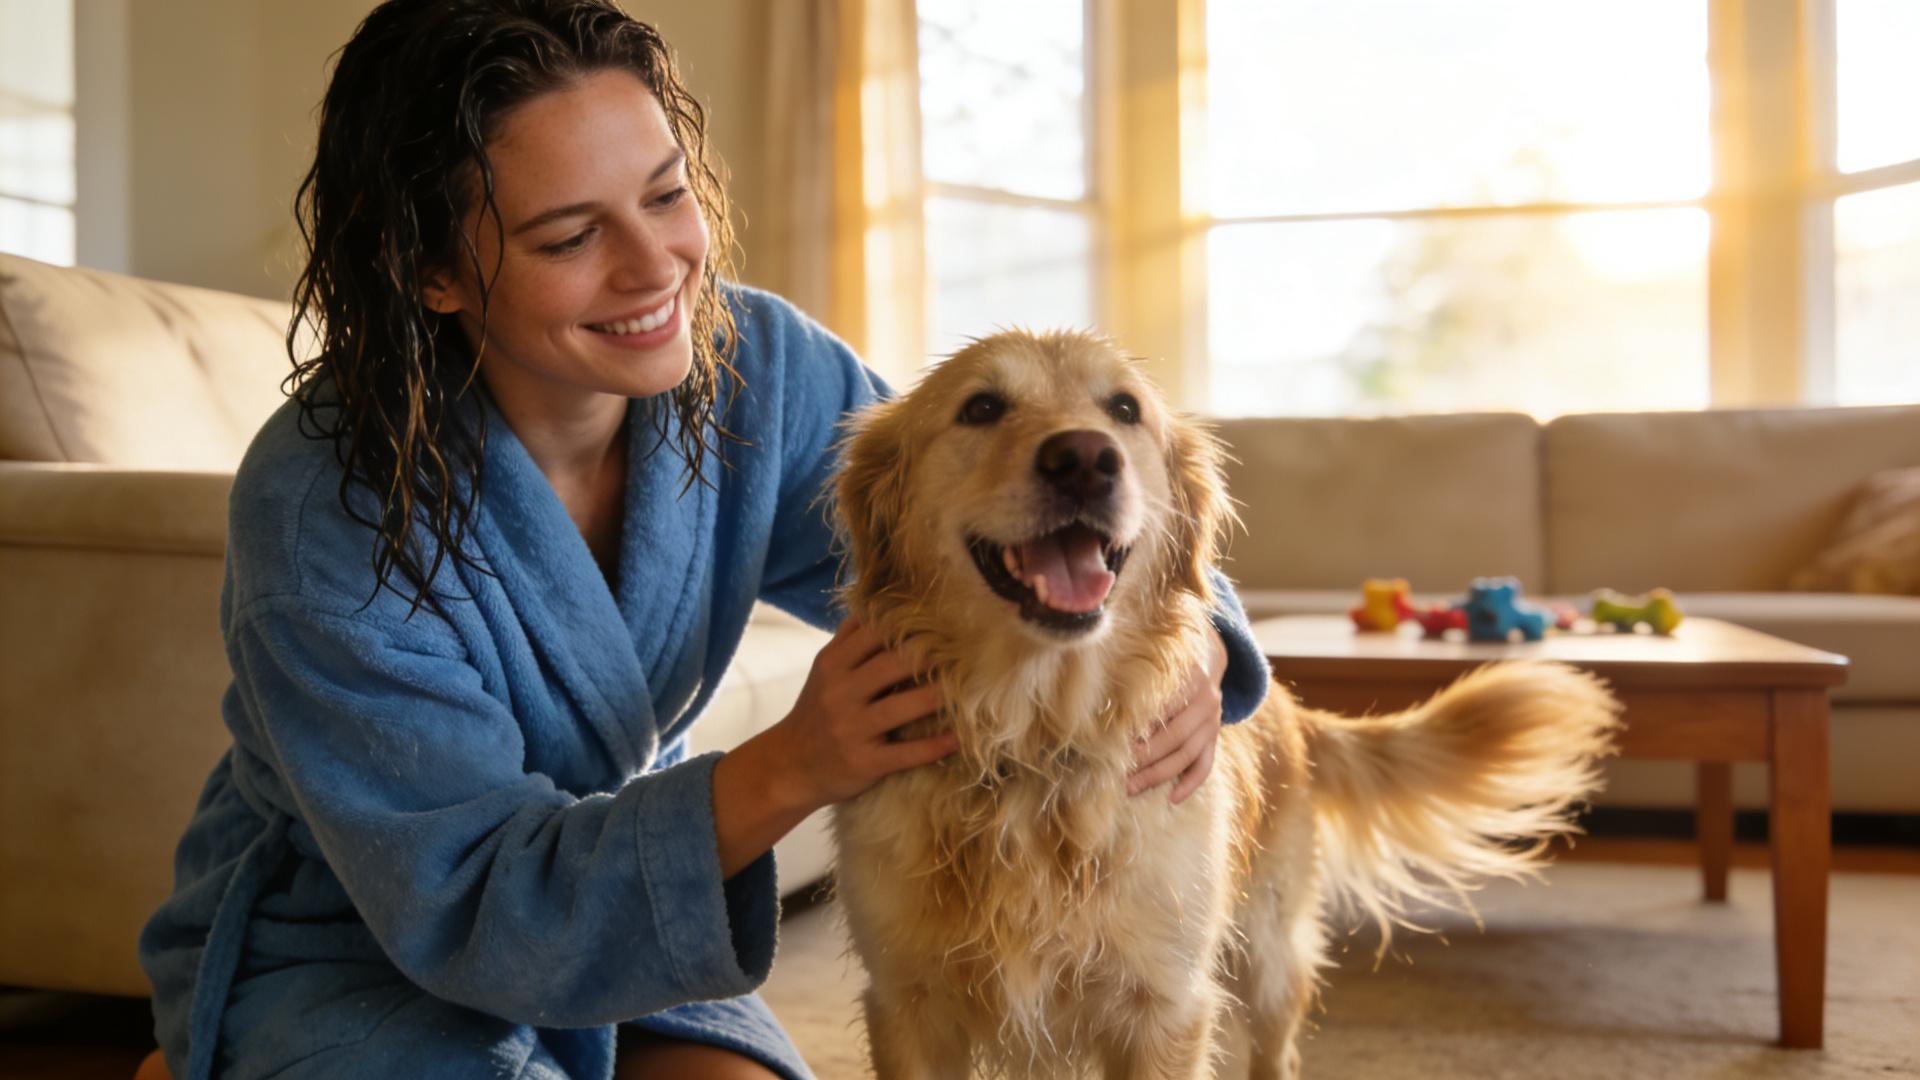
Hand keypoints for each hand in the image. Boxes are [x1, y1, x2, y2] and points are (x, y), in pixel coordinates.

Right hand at [770, 618, 956, 809]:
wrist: (790, 765)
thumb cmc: (818, 710)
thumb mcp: (825, 670)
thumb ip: (851, 637)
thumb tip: (880, 600)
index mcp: (833, 664)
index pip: (876, 632)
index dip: (913, 624)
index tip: (948, 619)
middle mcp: (840, 692)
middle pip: (893, 664)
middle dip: (932, 656)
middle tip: (969, 651)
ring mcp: (851, 729)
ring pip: (903, 707)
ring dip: (939, 697)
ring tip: (973, 689)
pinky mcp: (864, 763)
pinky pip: (906, 754)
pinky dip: (935, 746)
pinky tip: (960, 738)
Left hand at [1127, 630, 1226, 803]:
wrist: (1207, 655)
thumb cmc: (1167, 660)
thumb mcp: (1157, 660)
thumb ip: (1136, 676)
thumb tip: (1095, 700)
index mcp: (1189, 676)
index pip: (1163, 708)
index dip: (1138, 727)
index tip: (1112, 742)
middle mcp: (1206, 699)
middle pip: (1175, 736)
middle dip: (1144, 758)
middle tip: (1117, 773)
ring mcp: (1213, 720)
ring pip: (1187, 754)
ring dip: (1159, 774)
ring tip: (1131, 788)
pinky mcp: (1214, 736)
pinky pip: (1206, 764)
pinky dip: (1191, 783)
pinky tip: (1173, 798)